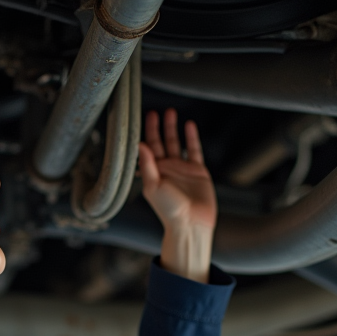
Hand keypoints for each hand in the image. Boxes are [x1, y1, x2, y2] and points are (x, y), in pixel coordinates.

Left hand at [138, 109, 215, 281]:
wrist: (190, 223)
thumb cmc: (169, 210)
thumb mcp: (153, 186)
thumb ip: (147, 164)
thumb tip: (139, 144)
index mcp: (153, 172)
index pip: (147, 148)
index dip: (146, 133)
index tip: (143, 117)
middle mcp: (166, 168)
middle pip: (161, 142)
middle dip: (157, 127)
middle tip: (155, 112)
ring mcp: (182, 168)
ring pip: (176, 143)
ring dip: (173, 128)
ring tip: (171, 113)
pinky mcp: (197, 171)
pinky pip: (194, 150)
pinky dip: (191, 137)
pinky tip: (189, 125)